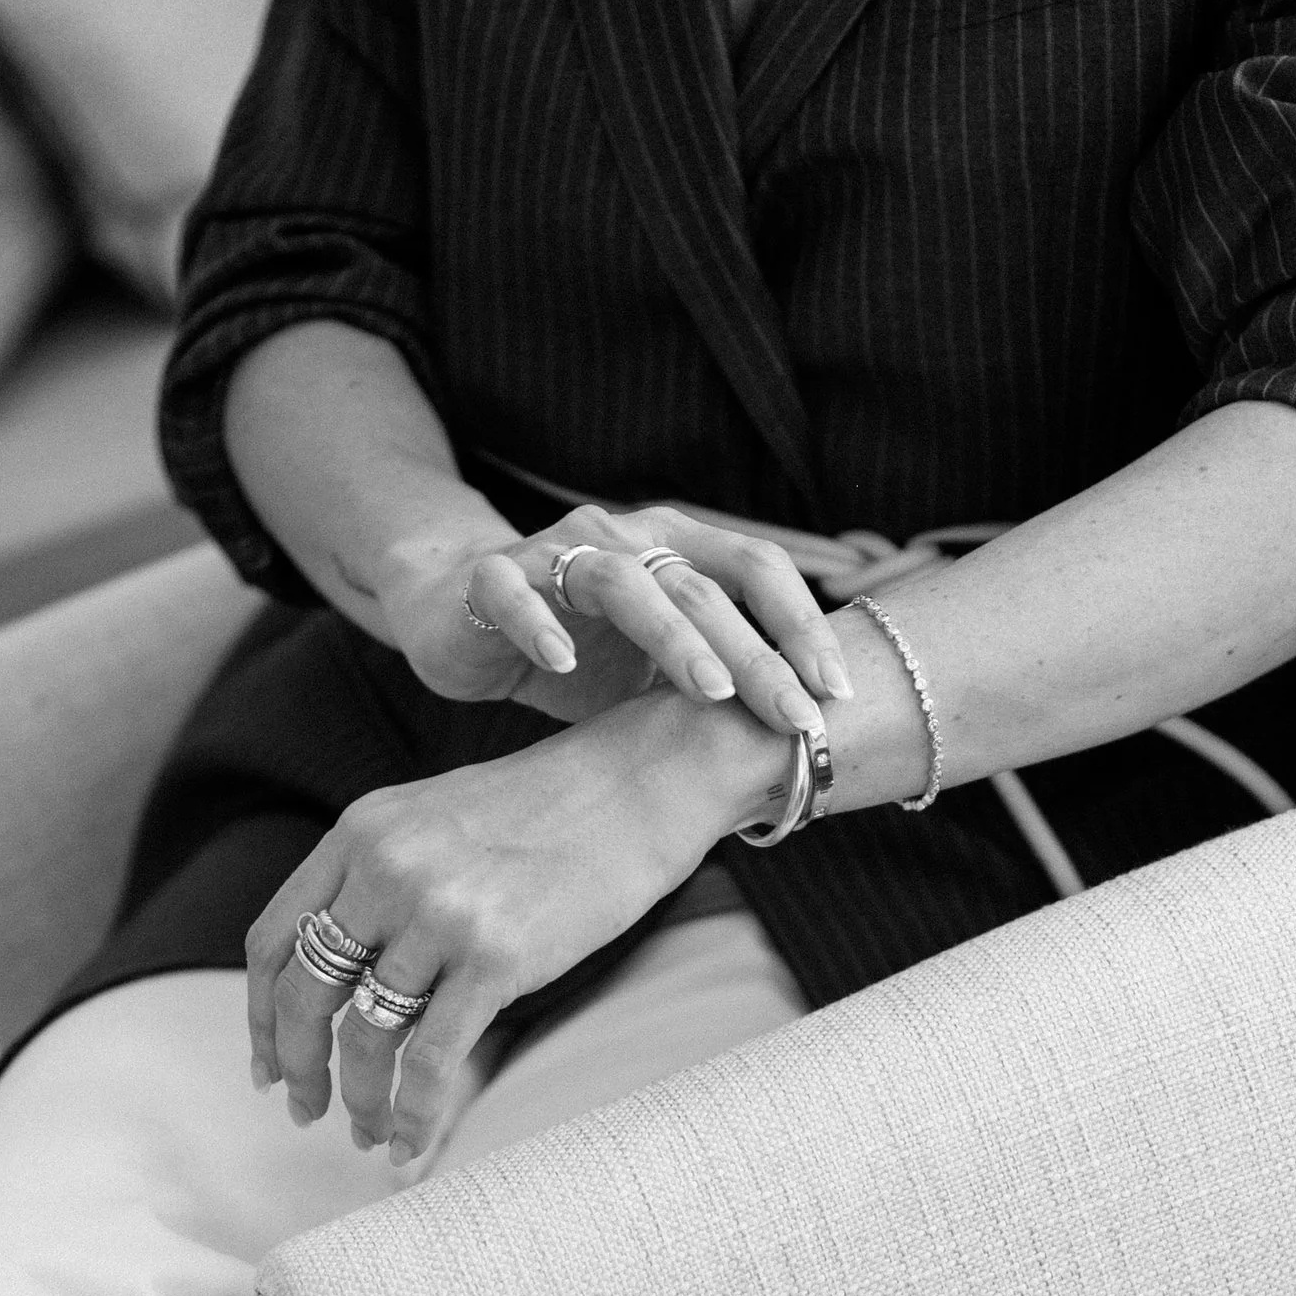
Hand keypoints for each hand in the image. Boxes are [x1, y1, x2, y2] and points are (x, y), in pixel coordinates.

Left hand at [249, 687, 787, 1160]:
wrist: (638, 784)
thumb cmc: (545, 813)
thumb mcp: (433, 821)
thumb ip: (377, 879)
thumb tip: (336, 973)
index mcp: (360, 833)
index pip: (275, 940)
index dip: (261, 1015)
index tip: (269, 1065)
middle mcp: (386, 868)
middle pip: (306, 994)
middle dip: (298, 1068)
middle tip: (304, 1112)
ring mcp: (440, 912)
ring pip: (367, 1036)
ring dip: (359, 1101)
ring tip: (367, 1135)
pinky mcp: (496, 955)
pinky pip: (433, 1061)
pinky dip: (413, 1115)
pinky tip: (408, 1146)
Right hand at [379, 502, 851, 740]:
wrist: (459, 616)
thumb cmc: (577, 649)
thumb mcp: (653, 675)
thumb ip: (715, 693)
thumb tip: (802, 758)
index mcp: (677, 549)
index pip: (758, 568)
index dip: (802, 625)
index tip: (836, 693)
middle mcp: (626, 537)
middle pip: (702, 588)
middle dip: (756, 655)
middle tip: (794, 718)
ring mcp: (557, 551)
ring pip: (622, 582)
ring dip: (671, 635)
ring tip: (709, 691)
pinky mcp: (492, 576)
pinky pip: (516, 592)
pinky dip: (539, 624)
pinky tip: (560, 665)